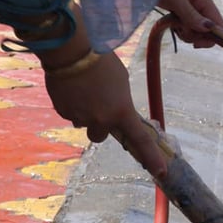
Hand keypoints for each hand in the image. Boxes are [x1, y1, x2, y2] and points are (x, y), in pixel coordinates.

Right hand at [44, 50, 167, 178]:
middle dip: (100, 125)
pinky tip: (71, 87)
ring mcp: (80, 118)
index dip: (151, 157)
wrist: (70, 50)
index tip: (161, 172)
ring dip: (85, 113)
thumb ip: (120, 103)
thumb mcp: (121, 81)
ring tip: (83, 89)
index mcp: (121, 111)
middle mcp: (101, 120)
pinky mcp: (62, 111)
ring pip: (83, 123)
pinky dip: (72, 104)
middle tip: (98, 105)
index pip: (140, 140)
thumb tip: (114, 113)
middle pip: (101, 135)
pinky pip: (70, 113)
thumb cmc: (102, 60)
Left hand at [155, 0, 222, 47]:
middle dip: (195, 35)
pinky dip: (177, 28)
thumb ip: (192, 15)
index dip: (211, 36)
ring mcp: (188, 6)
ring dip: (185, 32)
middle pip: (207, 29)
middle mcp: (198, 3)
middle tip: (179, 30)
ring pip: (195, 29)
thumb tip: (211, 29)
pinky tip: (168, 22)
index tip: (195, 43)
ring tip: (171, 23)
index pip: (218, 24)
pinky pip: (184, 24)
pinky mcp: (177, 9)